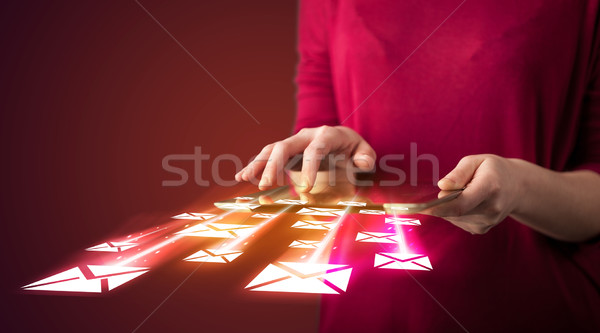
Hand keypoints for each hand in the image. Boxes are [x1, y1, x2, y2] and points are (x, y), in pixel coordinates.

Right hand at [234, 125, 375, 190]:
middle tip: (266, 186)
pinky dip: (255, 166)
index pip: (315, 149)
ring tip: (246, 179)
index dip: (309, 167)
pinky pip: (267, 156)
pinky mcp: (286, 152)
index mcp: (327, 135)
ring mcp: (294, 143)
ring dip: (259, 164)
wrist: (342, 140)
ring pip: (272, 150)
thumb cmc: (354, 149)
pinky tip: (241, 177)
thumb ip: (365, 157)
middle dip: (274, 165)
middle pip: (285, 146)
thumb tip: (362, 164)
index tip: (306, 188)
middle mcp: (306, 136)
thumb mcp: (365, 152)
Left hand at [426, 154, 522, 234]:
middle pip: (453, 211)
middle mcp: (490, 209)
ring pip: (452, 217)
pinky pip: (456, 221)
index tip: (423, 208)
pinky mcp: (481, 229)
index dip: (440, 207)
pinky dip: (455, 211)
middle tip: (450, 187)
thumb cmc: (494, 170)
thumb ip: (458, 173)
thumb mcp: (477, 161)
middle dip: (443, 200)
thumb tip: (442, 186)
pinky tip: (468, 201)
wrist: (518, 187)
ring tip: (467, 192)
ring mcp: (486, 222)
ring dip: (450, 205)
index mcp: (489, 188)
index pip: (461, 203)